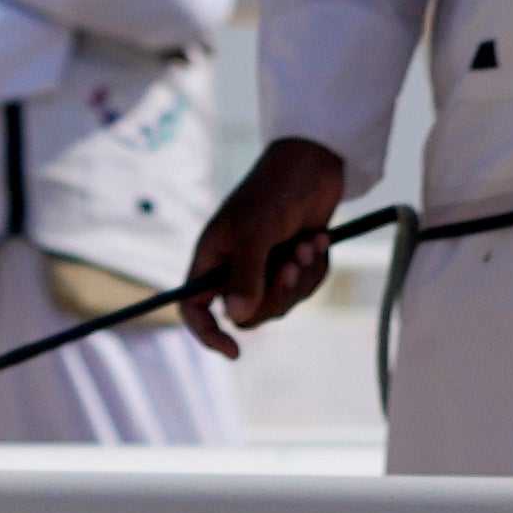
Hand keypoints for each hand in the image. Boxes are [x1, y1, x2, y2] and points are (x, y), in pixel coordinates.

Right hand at [182, 140, 353, 352]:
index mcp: (213, 256)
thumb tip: (237, 317)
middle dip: (275, 294)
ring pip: (279, 304)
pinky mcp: (292, 263)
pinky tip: (318, 240)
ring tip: (307, 243)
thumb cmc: (276, 188)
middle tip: (291, 264)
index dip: (207, 333)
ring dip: (299, 278)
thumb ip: (246, 274)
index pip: (194, 307)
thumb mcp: (257, 230)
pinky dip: (315, 270)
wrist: (316, 162)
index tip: (233, 350)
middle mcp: (235, 265)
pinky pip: (304, 289)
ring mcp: (264, 266)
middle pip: (246, 314)